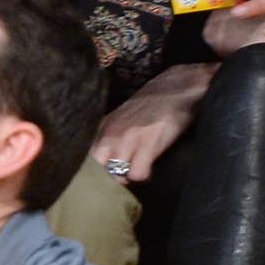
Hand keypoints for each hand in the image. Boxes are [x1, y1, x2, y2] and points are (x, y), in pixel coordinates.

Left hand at [88, 63, 217, 183]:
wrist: (177, 87)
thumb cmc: (152, 104)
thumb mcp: (123, 115)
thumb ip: (110, 133)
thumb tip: (104, 159)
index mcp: (104, 125)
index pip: (87, 156)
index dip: (95, 169)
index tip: (106, 173)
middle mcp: (112, 132)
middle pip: (98, 168)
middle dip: (109, 177)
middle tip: (123, 177)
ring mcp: (129, 138)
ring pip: (117, 174)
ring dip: (128, 177)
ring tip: (138, 170)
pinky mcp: (148, 143)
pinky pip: (137, 173)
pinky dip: (144, 175)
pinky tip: (150, 167)